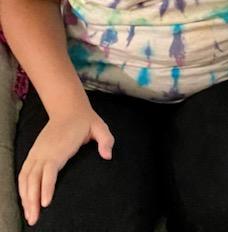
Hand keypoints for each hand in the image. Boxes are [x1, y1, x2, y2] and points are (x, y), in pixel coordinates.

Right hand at [18, 106, 113, 225]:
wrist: (68, 109)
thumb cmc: (85, 121)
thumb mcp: (100, 127)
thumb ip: (106, 140)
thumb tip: (107, 156)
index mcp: (60, 147)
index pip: (50, 170)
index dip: (46, 187)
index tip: (46, 203)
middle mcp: (45, 151)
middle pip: (33, 179)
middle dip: (32, 200)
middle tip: (34, 219)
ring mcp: (37, 152)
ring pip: (25, 178)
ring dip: (25, 197)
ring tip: (28, 215)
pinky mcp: (34, 153)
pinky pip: (23, 173)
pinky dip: (21, 188)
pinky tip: (24, 200)